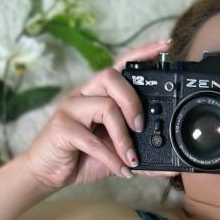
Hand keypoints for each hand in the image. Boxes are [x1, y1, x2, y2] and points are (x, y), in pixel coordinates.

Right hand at [23, 37, 176, 190]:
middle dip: (132, 101)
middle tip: (140, 127)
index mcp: (99, 94)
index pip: (121, 65)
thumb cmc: (83, 157)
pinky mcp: (61, 128)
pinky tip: (121, 170)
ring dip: (123, 136)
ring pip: (105, 106)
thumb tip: (171, 168)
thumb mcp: (116, 155)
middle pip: (111, 77)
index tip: (165, 46)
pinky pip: (91, 139)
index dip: (142, 54)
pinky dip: (111, 158)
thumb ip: (141, 156)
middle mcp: (84, 94)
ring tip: (131, 158)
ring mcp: (71, 109)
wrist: (49, 173)